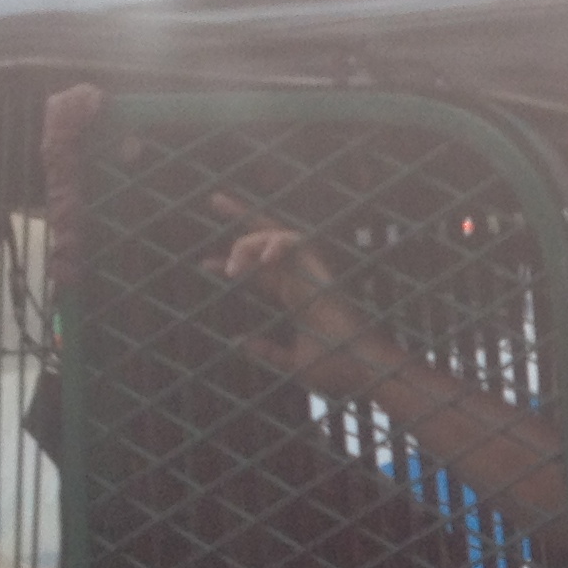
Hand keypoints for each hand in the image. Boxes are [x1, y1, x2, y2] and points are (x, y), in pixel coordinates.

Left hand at [203, 192, 401, 396]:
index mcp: (295, 297)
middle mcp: (300, 278)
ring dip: (248, 244)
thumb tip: (238, 341)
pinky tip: (260, 262)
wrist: (361, 369)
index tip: (206, 265)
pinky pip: (294, 240)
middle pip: (266, 238)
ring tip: (231, 269)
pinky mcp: (320, 269)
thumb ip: (267, 352)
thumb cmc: (336, 368)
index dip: (231, 265)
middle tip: (214, 199)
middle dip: (241, 216)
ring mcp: (310, 271)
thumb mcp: (292, 363)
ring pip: (274, 235)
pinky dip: (275, 243)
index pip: (258, 272)